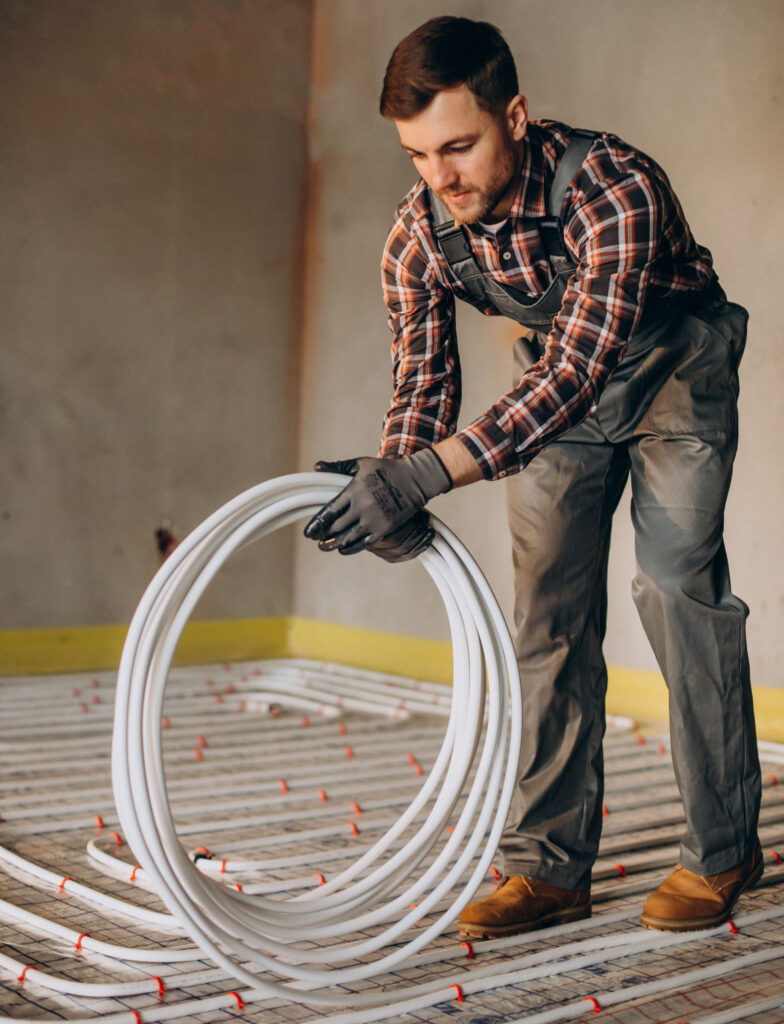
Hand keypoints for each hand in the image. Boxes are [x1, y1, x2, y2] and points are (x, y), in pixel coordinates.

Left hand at [304, 451, 451, 555]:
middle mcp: (362, 506)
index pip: (329, 511)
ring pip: (348, 537)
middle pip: (337, 526)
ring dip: (334, 544)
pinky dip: (351, 548)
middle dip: (323, 535)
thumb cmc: (386, 469)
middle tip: (315, 539)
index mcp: (354, 490)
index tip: (309, 531)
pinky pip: (364, 543)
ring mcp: (374, 519)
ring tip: (324, 547)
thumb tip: (317, 467)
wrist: (414, 479)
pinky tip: (343, 549)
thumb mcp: (361, 464)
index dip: (317, 523)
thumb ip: (338, 467)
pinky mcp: (385, 528)